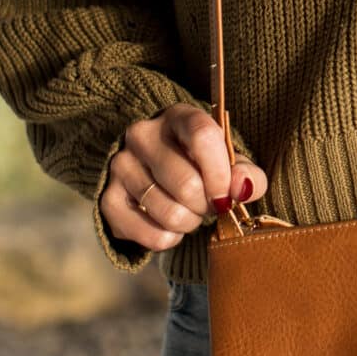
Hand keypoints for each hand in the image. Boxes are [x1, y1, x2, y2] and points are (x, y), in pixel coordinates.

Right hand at [96, 103, 265, 253]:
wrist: (156, 170)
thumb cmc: (202, 164)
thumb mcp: (231, 162)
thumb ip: (248, 175)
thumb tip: (242, 189)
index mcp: (178, 116)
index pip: (202, 137)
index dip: (220, 174)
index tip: (228, 195)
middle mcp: (142, 135)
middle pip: (187, 183)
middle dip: (207, 205)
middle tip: (209, 204)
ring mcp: (121, 166)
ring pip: (169, 213)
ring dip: (190, 223)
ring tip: (190, 213)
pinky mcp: (108, 198)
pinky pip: (147, 234)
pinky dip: (167, 239)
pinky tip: (171, 228)